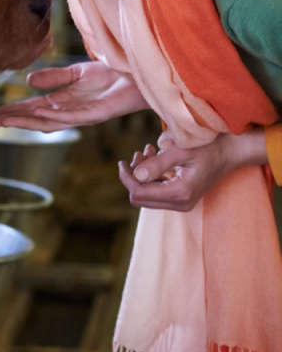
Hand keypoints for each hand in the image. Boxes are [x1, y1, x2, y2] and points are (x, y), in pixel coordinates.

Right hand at [0, 61, 148, 132]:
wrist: (140, 72)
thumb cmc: (114, 73)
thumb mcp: (77, 72)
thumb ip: (54, 77)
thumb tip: (27, 81)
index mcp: (64, 102)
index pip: (33, 109)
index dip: (13, 112)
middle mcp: (71, 111)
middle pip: (36, 119)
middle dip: (14, 120)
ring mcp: (83, 114)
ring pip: (49, 121)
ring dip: (27, 121)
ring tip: (6, 120)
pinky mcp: (97, 113)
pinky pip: (72, 116)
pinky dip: (54, 116)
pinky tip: (39, 112)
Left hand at [118, 129, 267, 211]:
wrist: (230, 151)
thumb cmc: (207, 147)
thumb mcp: (181, 151)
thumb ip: (157, 164)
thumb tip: (135, 176)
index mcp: (179, 193)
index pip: (139, 193)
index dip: (126, 178)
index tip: (122, 162)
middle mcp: (180, 204)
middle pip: (140, 197)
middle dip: (134, 176)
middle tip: (140, 153)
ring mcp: (182, 203)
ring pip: (146, 194)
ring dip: (142, 173)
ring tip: (148, 150)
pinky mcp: (181, 198)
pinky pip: (157, 191)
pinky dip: (151, 175)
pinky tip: (154, 155)